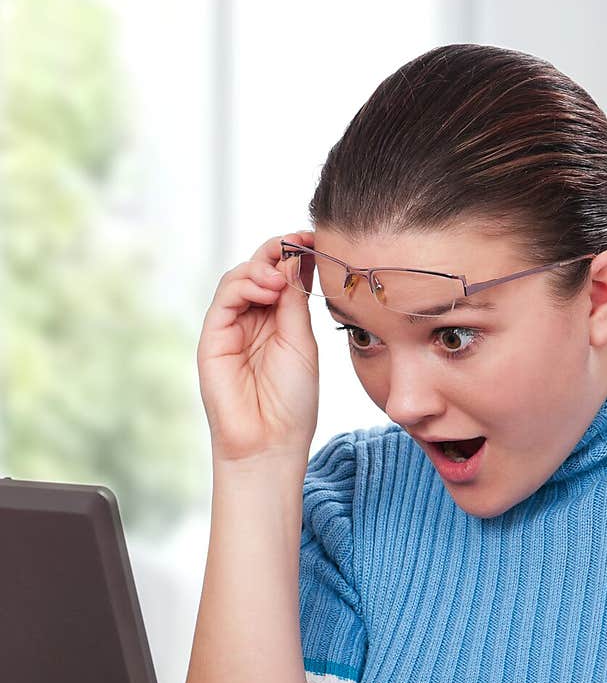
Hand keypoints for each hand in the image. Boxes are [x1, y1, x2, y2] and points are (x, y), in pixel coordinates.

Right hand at [196, 231, 319, 463]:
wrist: (270, 442)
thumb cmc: (292, 402)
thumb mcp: (302, 342)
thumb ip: (295, 301)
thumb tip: (295, 257)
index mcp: (280, 321)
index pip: (285, 274)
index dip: (297, 254)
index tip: (318, 239)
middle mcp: (254, 320)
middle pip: (260, 269)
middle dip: (278, 250)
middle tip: (299, 241)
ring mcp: (231, 327)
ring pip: (239, 277)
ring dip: (262, 268)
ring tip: (282, 277)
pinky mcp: (213, 337)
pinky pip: (224, 298)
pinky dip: (245, 285)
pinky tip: (267, 289)